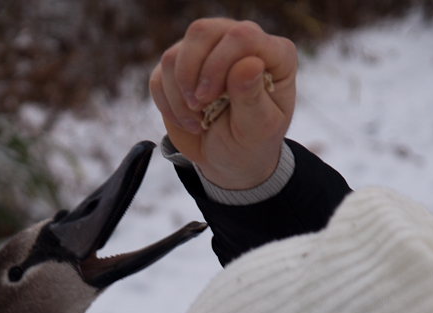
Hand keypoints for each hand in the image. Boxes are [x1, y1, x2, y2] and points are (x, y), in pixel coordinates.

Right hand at [150, 19, 296, 189]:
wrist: (228, 161)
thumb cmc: (250, 144)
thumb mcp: (257, 129)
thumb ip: (253, 97)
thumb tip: (248, 63)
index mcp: (272, 54)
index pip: (241, 35)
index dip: (218, 64)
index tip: (209, 100)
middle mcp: (239, 44)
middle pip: (202, 32)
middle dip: (191, 74)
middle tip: (199, 106)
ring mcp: (208, 53)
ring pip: (174, 55)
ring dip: (179, 96)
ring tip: (197, 121)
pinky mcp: (181, 69)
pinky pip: (159, 75)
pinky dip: (167, 104)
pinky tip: (186, 120)